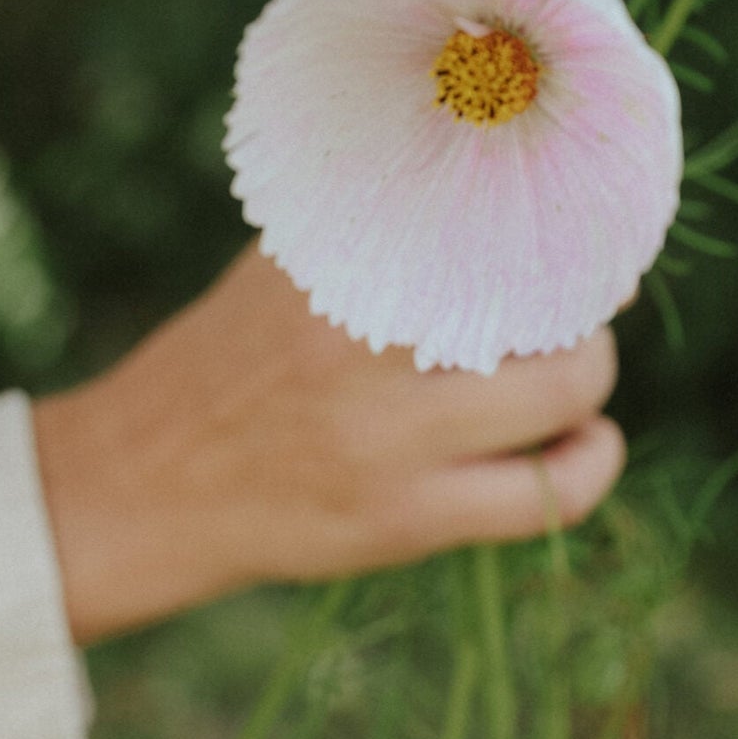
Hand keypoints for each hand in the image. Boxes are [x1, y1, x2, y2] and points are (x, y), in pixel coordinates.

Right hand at [31, 244, 624, 644]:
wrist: (146, 482)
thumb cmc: (235, 357)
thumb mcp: (290, 269)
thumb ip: (387, 236)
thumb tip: (529, 217)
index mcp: (340, 268)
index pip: (489, 225)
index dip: (559, 229)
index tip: (583, 228)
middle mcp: (366, 347)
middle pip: (546, 309)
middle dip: (585, 312)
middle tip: (580, 315)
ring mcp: (389, 442)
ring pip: (563, 396)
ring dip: (589, 381)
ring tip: (574, 375)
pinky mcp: (403, 522)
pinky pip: (546, 495)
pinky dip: (591, 464)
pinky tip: (588, 442)